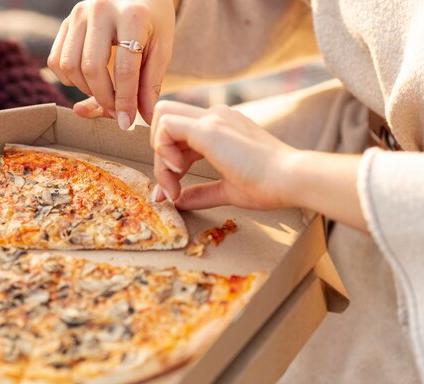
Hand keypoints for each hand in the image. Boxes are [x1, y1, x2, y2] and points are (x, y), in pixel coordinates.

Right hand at [48, 0, 175, 126]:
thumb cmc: (153, 23)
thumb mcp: (161, 49)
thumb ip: (151, 83)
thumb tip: (143, 119)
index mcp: (132, 16)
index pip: (124, 68)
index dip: (125, 101)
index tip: (127, 123)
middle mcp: (100, 10)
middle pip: (91, 68)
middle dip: (103, 98)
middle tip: (116, 111)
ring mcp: (78, 14)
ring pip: (69, 66)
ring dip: (85, 89)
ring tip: (104, 92)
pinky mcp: (66, 21)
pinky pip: (56, 60)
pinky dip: (68, 79)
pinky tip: (87, 80)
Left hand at [150, 101, 297, 210]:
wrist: (290, 180)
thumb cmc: (268, 186)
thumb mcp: (228, 190)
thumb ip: (202, 193)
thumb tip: (179, 201)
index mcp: (222, 127)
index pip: (180, 133)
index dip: (167, 160)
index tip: (172, 192)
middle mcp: (215, 116)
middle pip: (166, 118)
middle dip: (158, 153)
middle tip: (170, 188)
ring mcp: (212, 119)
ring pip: (162, 119)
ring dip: (159, 155)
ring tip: (174, 185)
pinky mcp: (208, 128)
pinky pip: (166, 126)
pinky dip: (162, 150)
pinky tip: (177, 173)